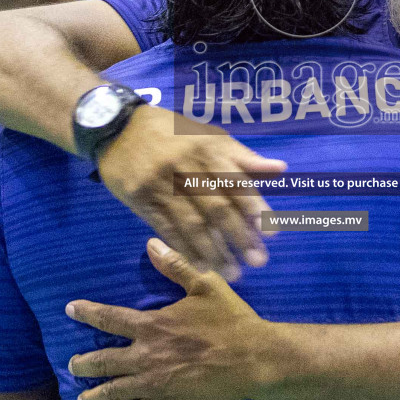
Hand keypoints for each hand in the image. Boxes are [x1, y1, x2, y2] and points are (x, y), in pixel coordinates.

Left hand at [66, 239, 283, 399]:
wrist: (253, 360)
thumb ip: (176, 266)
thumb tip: (151, 244)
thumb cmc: (231, 321)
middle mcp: (146, 355)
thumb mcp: (206, 285)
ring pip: (115, 391)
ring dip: (95, 396)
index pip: (110, 319)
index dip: (87, 313)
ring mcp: (155, 383)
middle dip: (83, 364)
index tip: (70, 310)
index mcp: (153, 325)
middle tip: (71, 367)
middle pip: (104, 361)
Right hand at [96, 105, 286, 279]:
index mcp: (208, 148)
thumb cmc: (173, 132)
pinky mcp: (141, 198)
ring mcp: (161, 184)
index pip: (237, 183)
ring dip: (214, 251)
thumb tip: (281, 169)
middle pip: (217, 207)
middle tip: (258, 262)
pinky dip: (185, 248)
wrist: (118, 126)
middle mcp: (186, 166)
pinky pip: (166, 228)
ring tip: (232, 273)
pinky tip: (201, 264)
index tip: (272, 234)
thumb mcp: (209, 135)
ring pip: (192, 223)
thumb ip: (243, 156)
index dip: (255, 209)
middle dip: (240, 237)